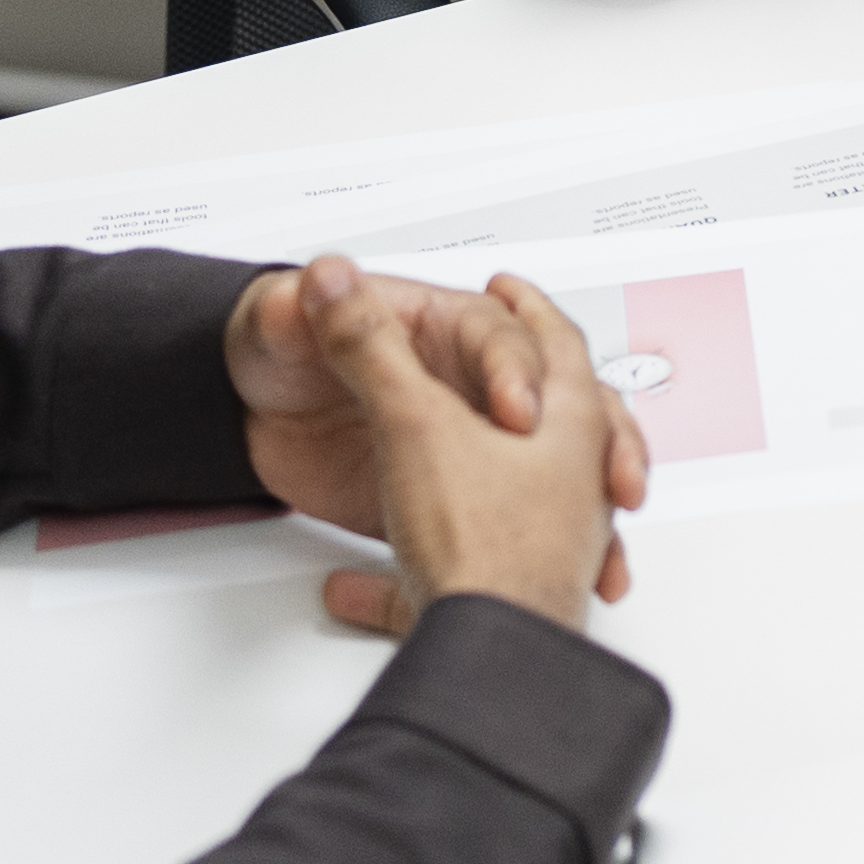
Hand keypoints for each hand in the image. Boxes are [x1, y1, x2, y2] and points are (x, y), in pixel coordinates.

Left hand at [231, 252, 649, 636]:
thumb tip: (320, 274)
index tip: (512, 411)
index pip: (500, 339)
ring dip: (593, 513)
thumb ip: (300, 311)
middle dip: (600, 443)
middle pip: (561, 407)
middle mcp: (468, 384)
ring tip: (606, 551)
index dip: (515, 372)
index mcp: (438, 331)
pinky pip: (519, 530)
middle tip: (607, 479)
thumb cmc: (281, 366)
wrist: (255, 421)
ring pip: (561, 472)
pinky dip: (545, 566)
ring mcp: (473, 443)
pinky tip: (560, 589)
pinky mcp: (456, 499)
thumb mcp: (283, 336)